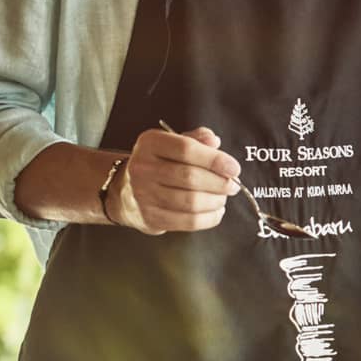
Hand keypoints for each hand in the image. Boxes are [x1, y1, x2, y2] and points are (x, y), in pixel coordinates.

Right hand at [113, 125, 241, 235]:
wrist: (126, 192)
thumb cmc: (159, 164)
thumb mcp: (172, 144)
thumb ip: (195, 139)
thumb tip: (214, 141)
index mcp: (150, 143)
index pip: (186, 149)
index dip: (214, 160)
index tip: (234, 168)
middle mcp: (142, 168)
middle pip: (190, 177)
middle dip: (219, 183)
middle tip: (233, 185)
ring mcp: (143, 195)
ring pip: (191, 202)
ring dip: (215, 201)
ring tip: (222, 197)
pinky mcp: (150, 218)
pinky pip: (188, 221)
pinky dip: (209, 218)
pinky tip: (216, 211)